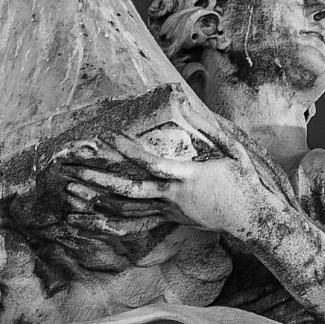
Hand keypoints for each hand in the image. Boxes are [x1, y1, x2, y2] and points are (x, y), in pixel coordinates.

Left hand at [52, 129, 287, 246]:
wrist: (253, 219)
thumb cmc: (245, 183)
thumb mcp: (234, 149)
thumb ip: (208, 127)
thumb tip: (187, 102)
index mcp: (187, 177)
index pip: (150, 162)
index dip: (126, 149)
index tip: (105, 135)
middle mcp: (174, 196)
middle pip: (129, 189)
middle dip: (98, 178)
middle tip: (71, 167)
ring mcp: (171, 210)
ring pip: (128, 207)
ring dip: (97, 198)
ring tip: (72, 189)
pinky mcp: (172, 218)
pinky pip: (137, 221)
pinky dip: (113, 219)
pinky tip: (93, 214)